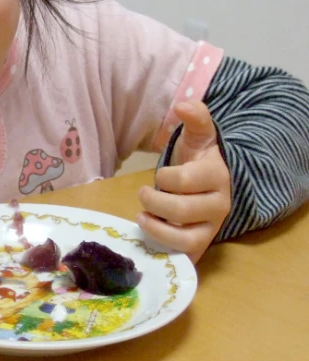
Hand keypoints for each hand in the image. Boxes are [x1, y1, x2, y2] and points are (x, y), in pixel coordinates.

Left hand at [137, 101, 231, 262]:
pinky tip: (150, 237)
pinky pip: (186, 256)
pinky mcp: (202, 245)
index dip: (164, 178)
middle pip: (182, 211)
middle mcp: (219, 205)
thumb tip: (182, 105)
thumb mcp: (198, 135)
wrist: (214, 183)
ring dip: (158, 231)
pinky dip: (166, 250)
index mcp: (216, 176)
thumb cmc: (200, 159)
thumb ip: (195, 117)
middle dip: (154, 202)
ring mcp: (211, 228)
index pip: (184, 180)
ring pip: (186, 240)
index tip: (158, 174)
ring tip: (141, 218)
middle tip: (142, 194)